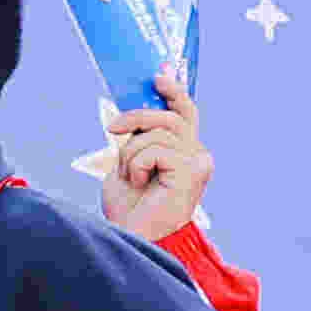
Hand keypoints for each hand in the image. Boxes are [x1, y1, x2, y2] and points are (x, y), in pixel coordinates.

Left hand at [102, 73, 214, 242]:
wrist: (130, 236)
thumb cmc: (130, 206)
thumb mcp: (130, 162)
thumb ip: (139, 137)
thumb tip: (134, 109)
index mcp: (185, 151)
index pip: (184, 112)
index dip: (173, 90)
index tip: (158, 74)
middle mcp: (198, 155)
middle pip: (170, 116)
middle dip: (136, 117)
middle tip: (113, 128)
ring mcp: (198, 163)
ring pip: (157, 133)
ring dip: (130, 154)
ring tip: (132, 177)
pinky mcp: (190, 172)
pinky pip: (155, 150)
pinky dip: (136, 164)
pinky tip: (139, 183)